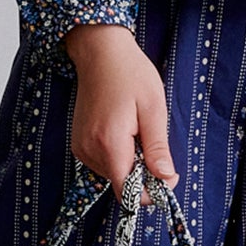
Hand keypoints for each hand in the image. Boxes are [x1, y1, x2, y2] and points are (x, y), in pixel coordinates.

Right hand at [63, 23, 178, 192]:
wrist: (101, 53)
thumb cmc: (131, 75)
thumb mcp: (153, 109)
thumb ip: (157, 147)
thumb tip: (166, 178)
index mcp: (110, 143)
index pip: (127, 192)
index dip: (150, 191)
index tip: (167, 173)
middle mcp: (90, 150)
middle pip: (121, 183)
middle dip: (142, 172)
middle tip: (152, 140)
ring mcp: (81, 147)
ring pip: (113, 174)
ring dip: (130, 162)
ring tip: (136, 130)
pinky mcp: (79, 143)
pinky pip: (103, 163)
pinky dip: (118, 155)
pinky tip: (123, 130)